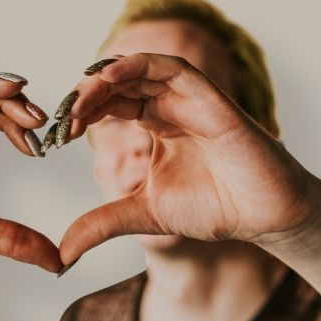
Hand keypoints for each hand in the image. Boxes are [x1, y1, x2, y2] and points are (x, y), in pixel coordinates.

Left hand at [59, 53, 320, 263]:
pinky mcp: (211, 98)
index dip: (80, 114)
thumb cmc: (214, 208)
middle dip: (85, 97)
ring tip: (77, 100)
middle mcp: (170, 105)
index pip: (109, 104)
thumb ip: (102, 225)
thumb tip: (61, 254)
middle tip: (61, 121)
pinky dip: (140, 66)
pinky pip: (173, 69)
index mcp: (155, 124)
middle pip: (118, 83)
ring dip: (104, 79)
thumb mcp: (142, 215)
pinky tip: (109, 78)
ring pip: (140, 69)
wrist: (264, 216)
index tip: (56, 139)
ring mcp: (191, 98)